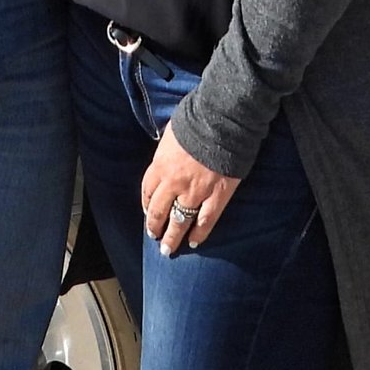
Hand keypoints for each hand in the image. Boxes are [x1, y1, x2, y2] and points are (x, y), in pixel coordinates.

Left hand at [141, 125, 241, 256]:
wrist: (222, 121)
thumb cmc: (195, 120)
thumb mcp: (171, 133)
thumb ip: (167, 150)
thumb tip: (166, 156)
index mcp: (160, 166)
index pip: (147, 190)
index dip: (146, 204)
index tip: (148, 212)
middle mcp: (174, 183)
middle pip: (159, 211)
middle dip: (155, 227)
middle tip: (154, 237)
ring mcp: (195, 192)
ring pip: (180, 221)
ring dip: (172, 237)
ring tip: (168, 249)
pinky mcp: (217, 196)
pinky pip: (206, 221)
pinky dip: (200, 233)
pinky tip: (194, 241)